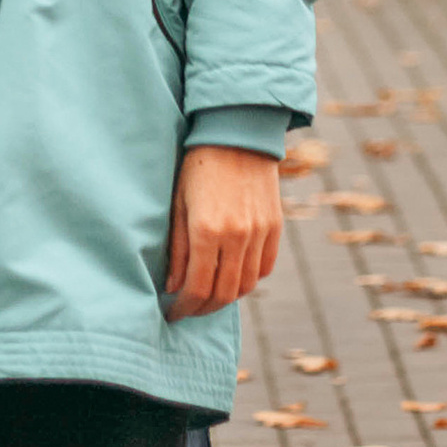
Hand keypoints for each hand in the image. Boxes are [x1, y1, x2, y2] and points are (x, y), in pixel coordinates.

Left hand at [163, 145, 282, 313]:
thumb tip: (173, 286)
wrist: (237, 133)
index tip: (173, 313)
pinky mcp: (274, 226)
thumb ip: (176, 248)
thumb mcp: (177, 204)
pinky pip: (264, 267)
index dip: (184, 308)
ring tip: (209, 297)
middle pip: (224, 294)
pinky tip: (232, 277)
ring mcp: (259, 232)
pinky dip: (249, 279)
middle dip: (203, 309)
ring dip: (227, 298)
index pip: (197, 288)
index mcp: (206, 230)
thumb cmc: (197, 166)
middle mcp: (236, 236)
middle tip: (189, 311)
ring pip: (246, 285)